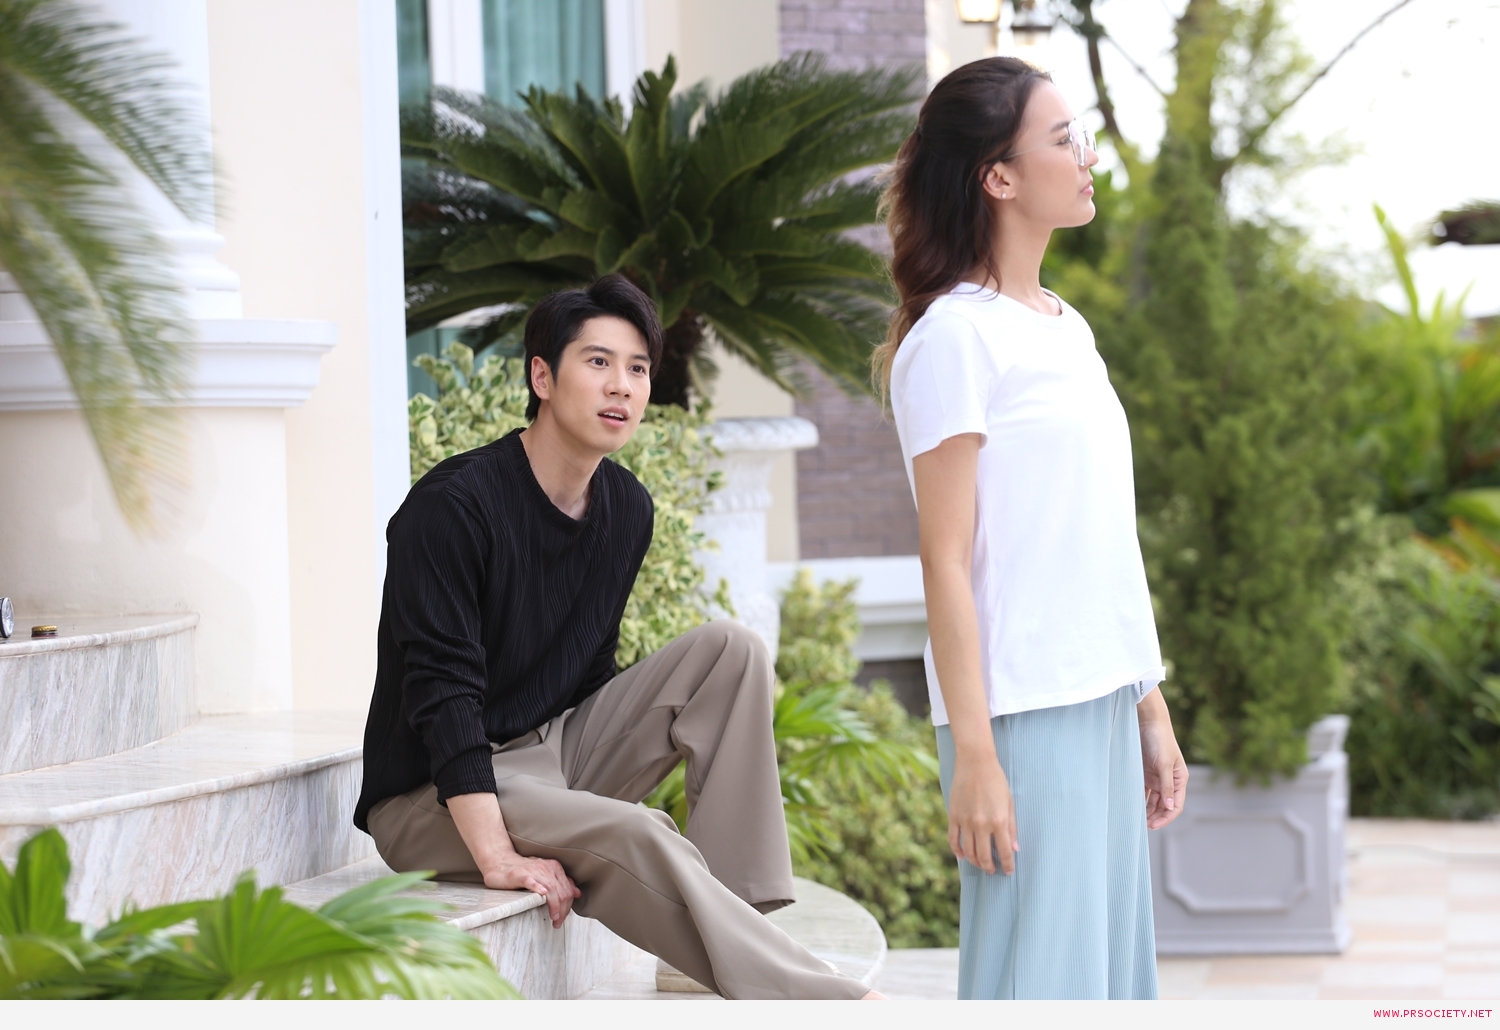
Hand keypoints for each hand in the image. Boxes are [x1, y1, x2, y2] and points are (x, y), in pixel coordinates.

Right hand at [480, 852, 581, 928]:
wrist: (500, 862)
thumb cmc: (523, 872)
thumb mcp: (545, 876)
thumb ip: (561, 883)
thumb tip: (577, 893)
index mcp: (554, 868)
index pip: (568, 890)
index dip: (568, 906)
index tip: (562, 918)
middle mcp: (546, 868)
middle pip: (562, 892)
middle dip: (563, 910)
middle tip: (558, 923)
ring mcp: (533, 870)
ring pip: (551, 889)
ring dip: (554, 906)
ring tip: (554, 918)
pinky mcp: (520, 875)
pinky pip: (531, 881)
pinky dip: (538, 888)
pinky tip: (542, 895)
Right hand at [947, 750, 1018, 874]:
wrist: (975, 762)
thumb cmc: (996, 780)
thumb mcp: (1009, 802)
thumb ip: (1011, 827)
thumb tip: (1014, 848)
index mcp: (999, 821)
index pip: (1004, 852)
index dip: (1007, 865)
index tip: (1008, 871)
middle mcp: (981, 824)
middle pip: (984, 856)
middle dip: (989, 867)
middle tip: (992, 870)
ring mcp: (965, 821)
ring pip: (968, 851)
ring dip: (975, 861)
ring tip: (980, 864)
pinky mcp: (953, 815)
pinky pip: (953, 839)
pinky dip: (957, 850)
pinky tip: (962, 856)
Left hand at [1138, 689, 1187, 829]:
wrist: (1147, 721)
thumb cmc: (1159, 740)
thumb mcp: (1163, 764)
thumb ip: (1167, 786)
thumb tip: (1170, 806)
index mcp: (1179, 779)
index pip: (1175, 804)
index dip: (1166, 817)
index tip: (1154, 825)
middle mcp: (1169, 780)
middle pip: (1164, 805)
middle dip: (1156, 816)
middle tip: (1143, 826)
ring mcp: (1157, 777)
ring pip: (1153, 800)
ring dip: (1148, 810)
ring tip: (1137, 820)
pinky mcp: (1145, 772)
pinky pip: (1143, 791)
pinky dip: (1140, 799)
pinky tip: (1132, 807)